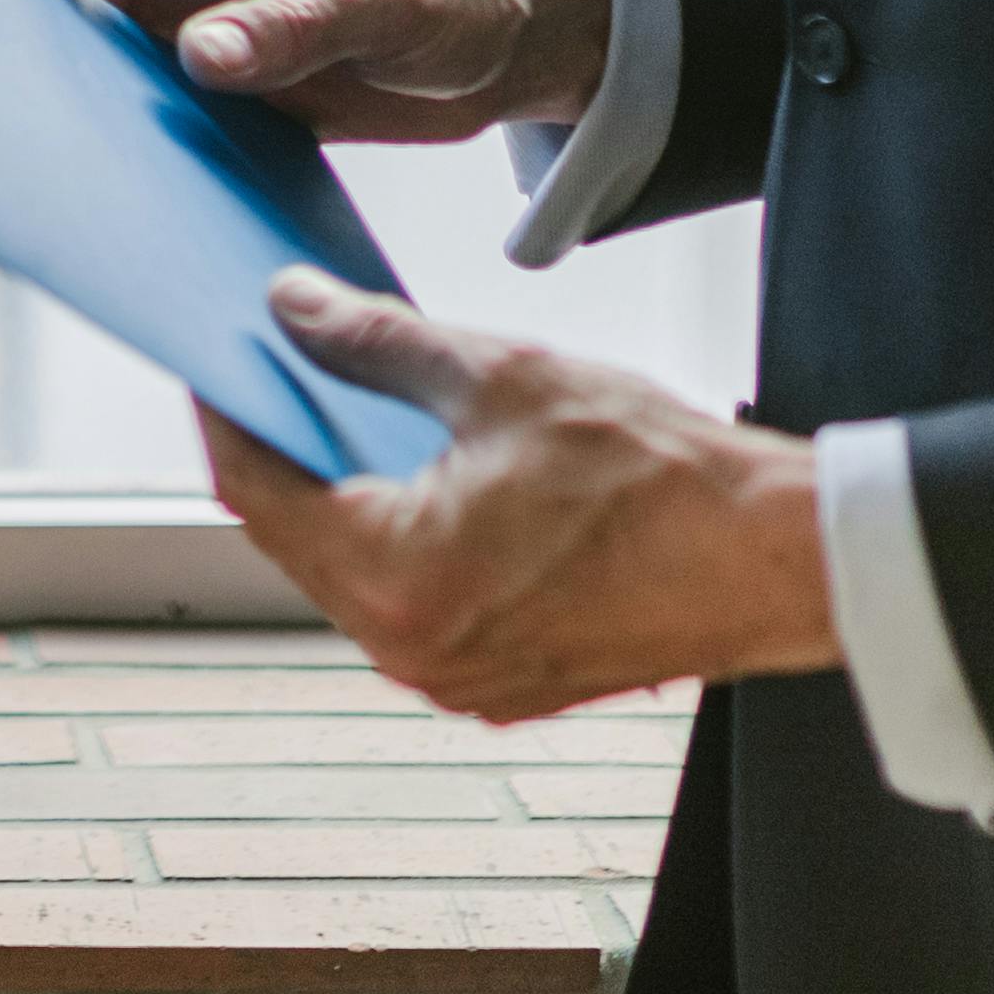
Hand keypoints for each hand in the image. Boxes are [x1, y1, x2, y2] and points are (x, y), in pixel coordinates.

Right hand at [0, 0, 617, 147]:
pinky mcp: (228, 90)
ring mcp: (206, 29)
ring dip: (68, 98)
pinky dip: (126, 146)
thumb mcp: (388, 1)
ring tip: (10, 146)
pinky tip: (98, 191)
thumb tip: (198, 55)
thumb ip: (295, 29)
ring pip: (107, 61)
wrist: (518, 40)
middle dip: (17, 24)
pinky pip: (156, 117)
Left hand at [202, 271, 836, 722]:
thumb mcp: (501, 376)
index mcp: (395, 581)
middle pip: (297, 541)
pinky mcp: (502, 685)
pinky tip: (422, 477)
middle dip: (283, 453)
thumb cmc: (661, 476)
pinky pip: (414, 606)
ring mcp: (457, 680)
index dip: (228, 415)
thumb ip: (376, 340)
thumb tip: (291, 308)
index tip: (214, 359)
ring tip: (347, 413)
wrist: (779, 561)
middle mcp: (412, 651)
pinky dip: (400, 541)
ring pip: (354, 577)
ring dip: (342, 499)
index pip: (257, 493)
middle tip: (277, 372)